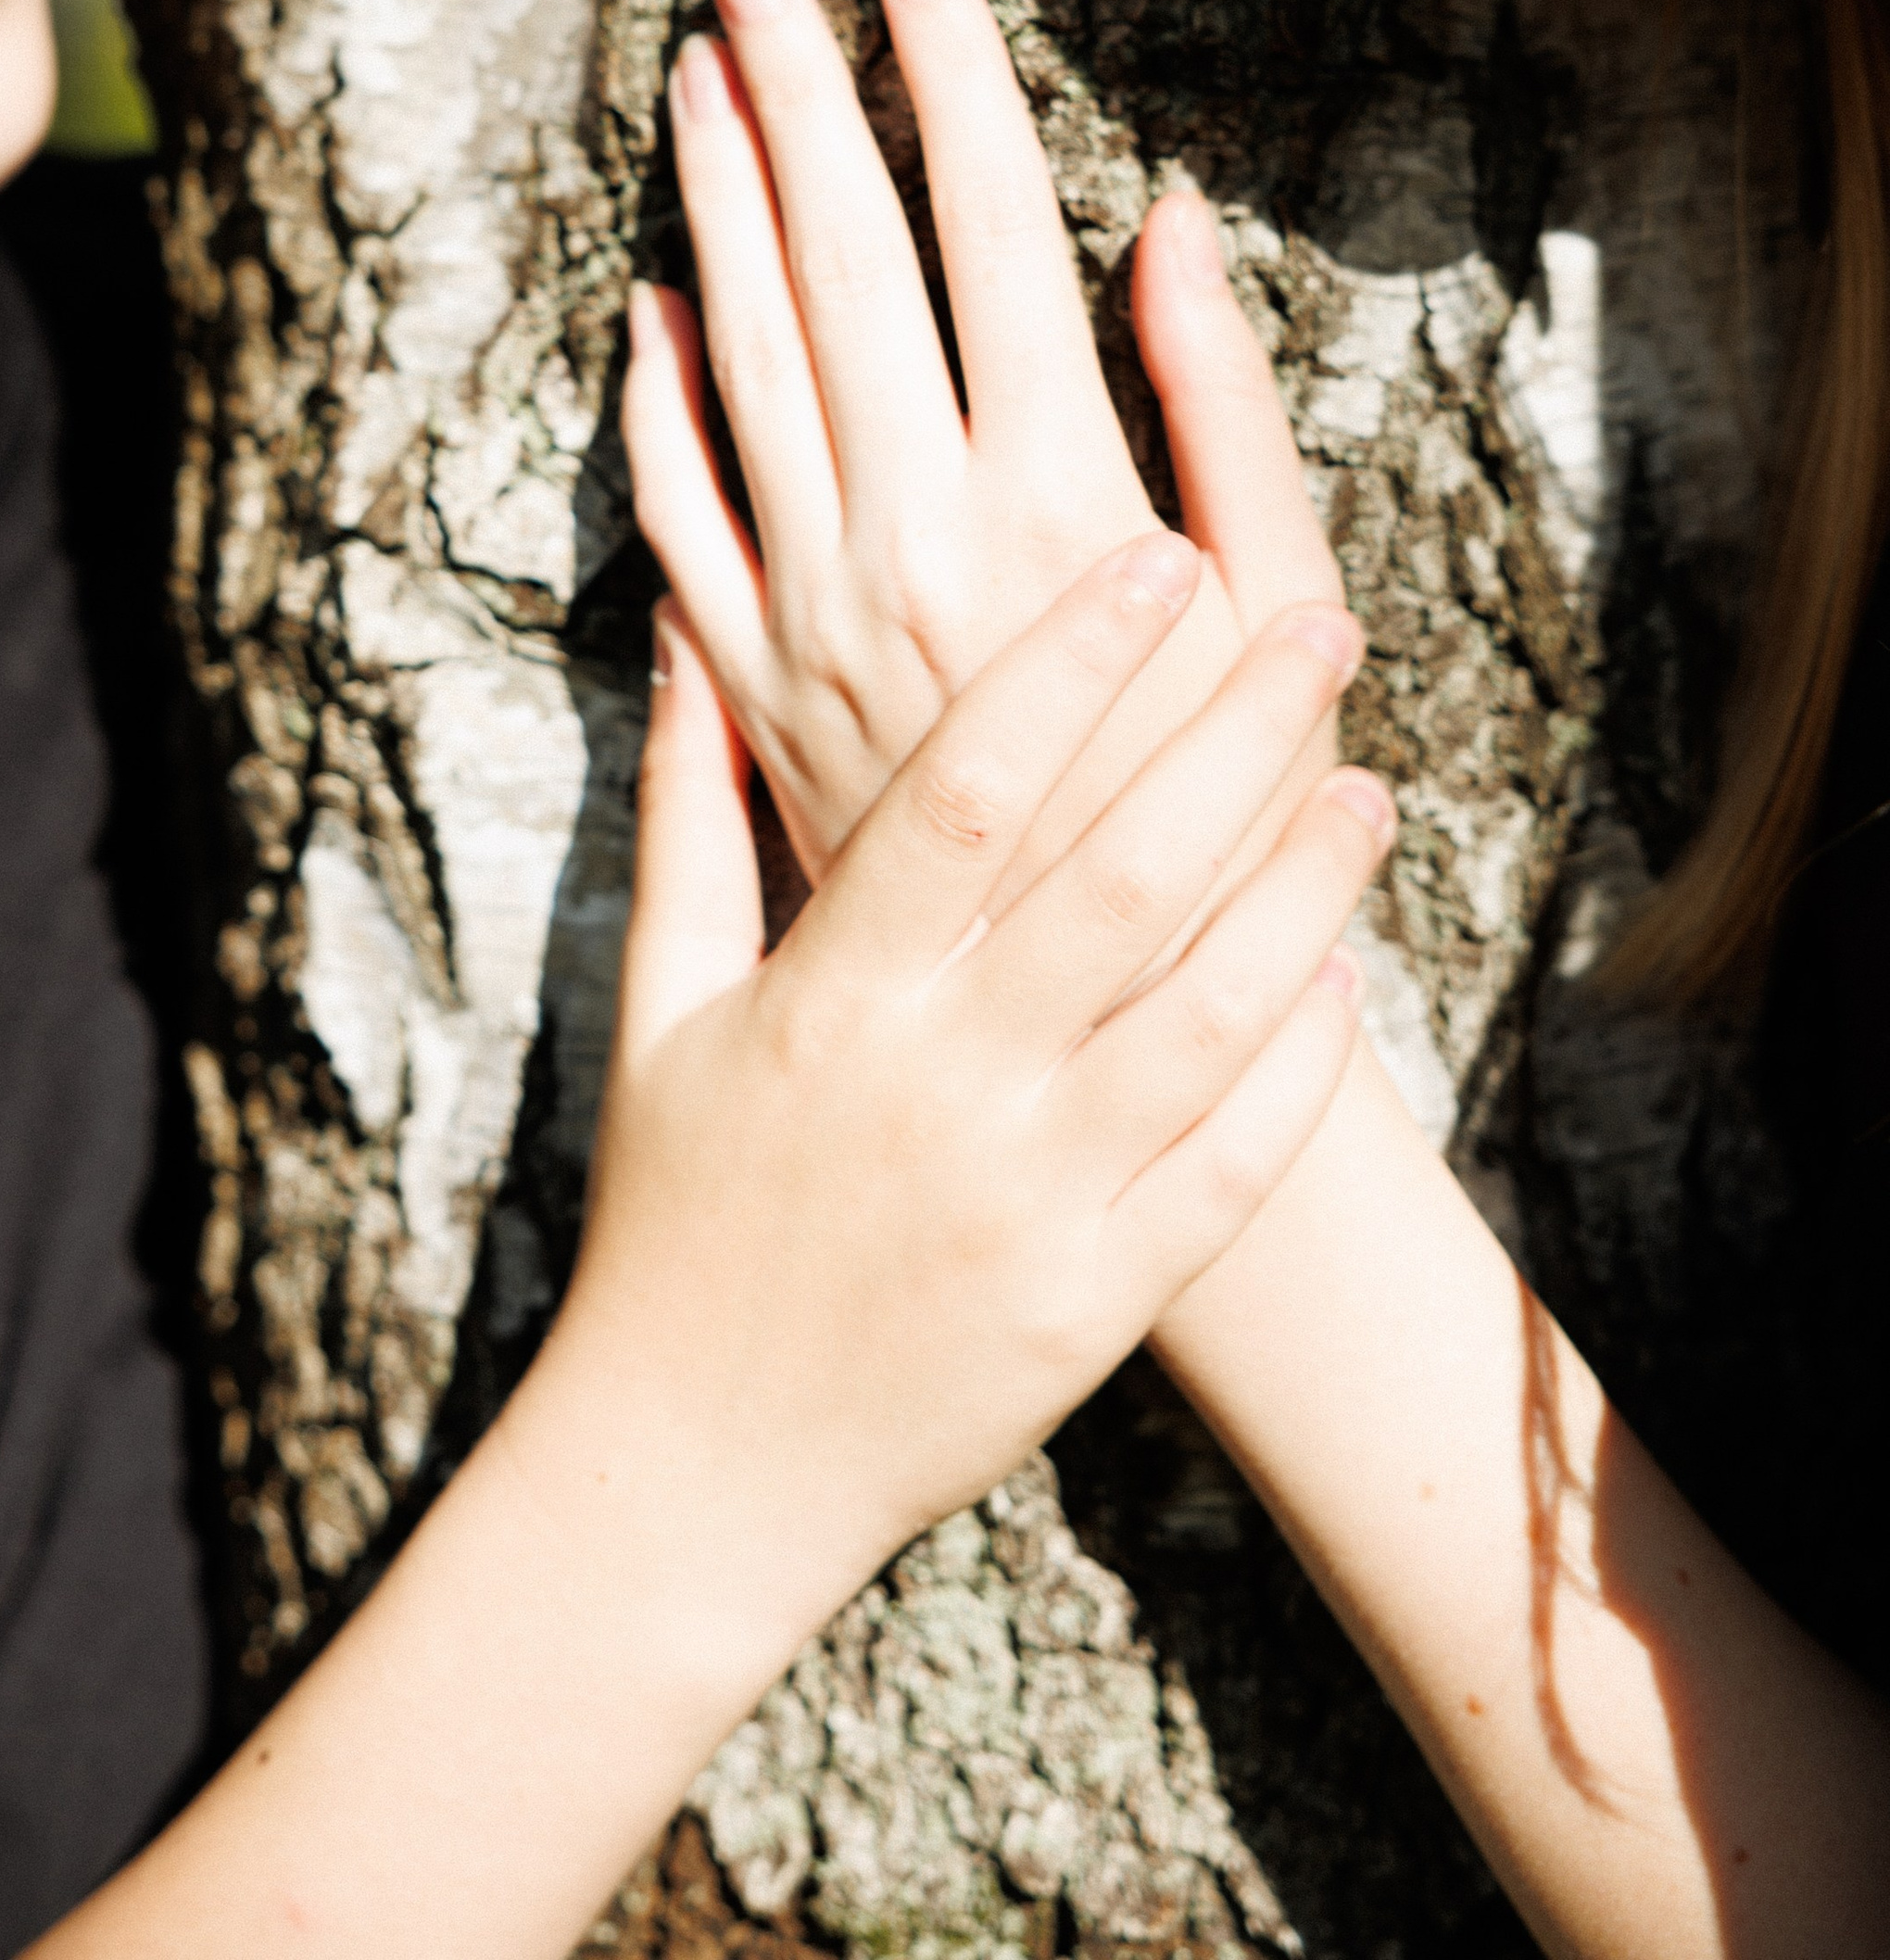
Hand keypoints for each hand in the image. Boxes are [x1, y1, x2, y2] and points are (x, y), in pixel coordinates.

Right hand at [530, 542, 1389, 1605]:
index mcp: (834, 996)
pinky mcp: (1097, 1302)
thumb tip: (684, 639)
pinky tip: (1343, 973)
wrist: (697, 1471)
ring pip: (1207, 1012)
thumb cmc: (675, 1216)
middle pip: (1119, 872)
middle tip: (1322, 620)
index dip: (1070, 662)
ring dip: (1304, 886)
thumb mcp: (657, 1008)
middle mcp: (941, 1084)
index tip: (1157, 553)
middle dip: (1236, 734)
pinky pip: (1229, 1165)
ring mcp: (1031, 1198)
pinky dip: (1298, 1068)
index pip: (967, 787)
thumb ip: (690, 817)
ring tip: (1367, 780)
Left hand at [623, 0, 1343, 891]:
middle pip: (838, 260)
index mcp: (1062, 496)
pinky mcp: (756, 681)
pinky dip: (658, 402)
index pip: (986, 225)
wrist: (1106, 1029)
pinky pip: (684, 512)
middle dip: (792, 94)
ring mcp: (814, 607)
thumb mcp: (1280, 597)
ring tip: (692, 77)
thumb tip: (1159, 217)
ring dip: (712, 208)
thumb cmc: (1235, 811)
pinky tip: (649, 305)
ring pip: (741, 360)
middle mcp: (917, 533)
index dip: (942, 73)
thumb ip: (1213, 397)